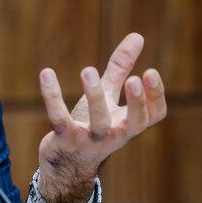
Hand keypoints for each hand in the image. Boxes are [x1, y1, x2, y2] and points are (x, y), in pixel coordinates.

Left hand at [36, 33, 166, 202]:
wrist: (65, 165)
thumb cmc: (91, 126)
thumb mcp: (107, 96)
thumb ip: (121, 69)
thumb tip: (137, 36)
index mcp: (127, 124)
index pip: (153, 115)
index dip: (155, 97)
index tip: (150, 73)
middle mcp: (113, 134)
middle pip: (133, 123)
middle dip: (135, 102)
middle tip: (133, 78)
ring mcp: (89, 139)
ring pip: (97, 122)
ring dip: (94, 96)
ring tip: (89, 70)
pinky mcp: (63, 139)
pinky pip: (58, 118)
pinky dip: (52, 96)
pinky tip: (46, 73)